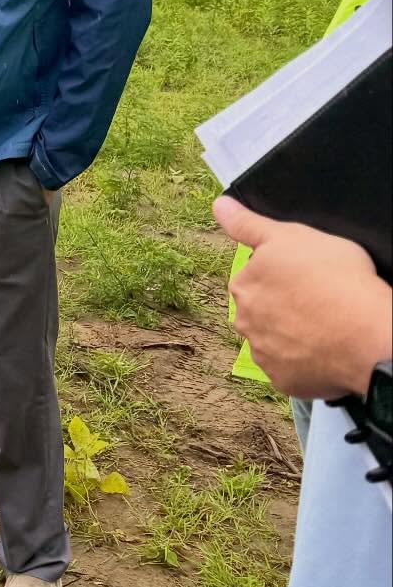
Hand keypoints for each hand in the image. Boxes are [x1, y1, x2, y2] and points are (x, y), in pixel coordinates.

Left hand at [214, 196, 392, 398]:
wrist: (368, 335)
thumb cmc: (335, 280)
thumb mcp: (290, 235)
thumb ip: (247, 223)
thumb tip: (218, 205)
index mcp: (243, 284)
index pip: (255, 276)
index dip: (282, 275)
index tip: (306, 277)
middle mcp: (244, 321)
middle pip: (261, 309)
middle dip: (282, 305)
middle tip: (317, 302)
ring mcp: (263, 354)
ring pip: (273, 340)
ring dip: (291, 335)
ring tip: (324, 327)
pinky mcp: (283, 381)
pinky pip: (290, 370)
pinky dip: (304, 363)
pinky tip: (324, 350)